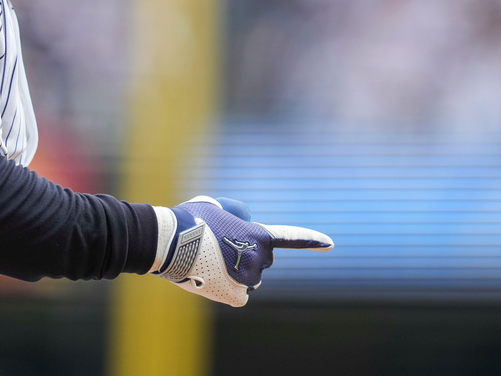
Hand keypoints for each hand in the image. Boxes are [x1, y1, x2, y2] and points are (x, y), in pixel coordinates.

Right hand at [151, 196, 332, 306]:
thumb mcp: (215, 205)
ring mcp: (249, 279)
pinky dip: (229, 290)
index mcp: (258, 234)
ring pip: (249, 279)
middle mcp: (260, 258)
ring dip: (235, 272)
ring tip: (209, 260)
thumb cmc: (189, 219)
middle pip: (261, 260)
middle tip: (219, 247)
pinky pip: (240, 296)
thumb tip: (242, 223)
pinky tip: (213, 278)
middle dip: (247, 255)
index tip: (331, 244)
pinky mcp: (235, 295)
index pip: (293, 238)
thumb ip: (236, 213)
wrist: (168, 242)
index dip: (312, 240)